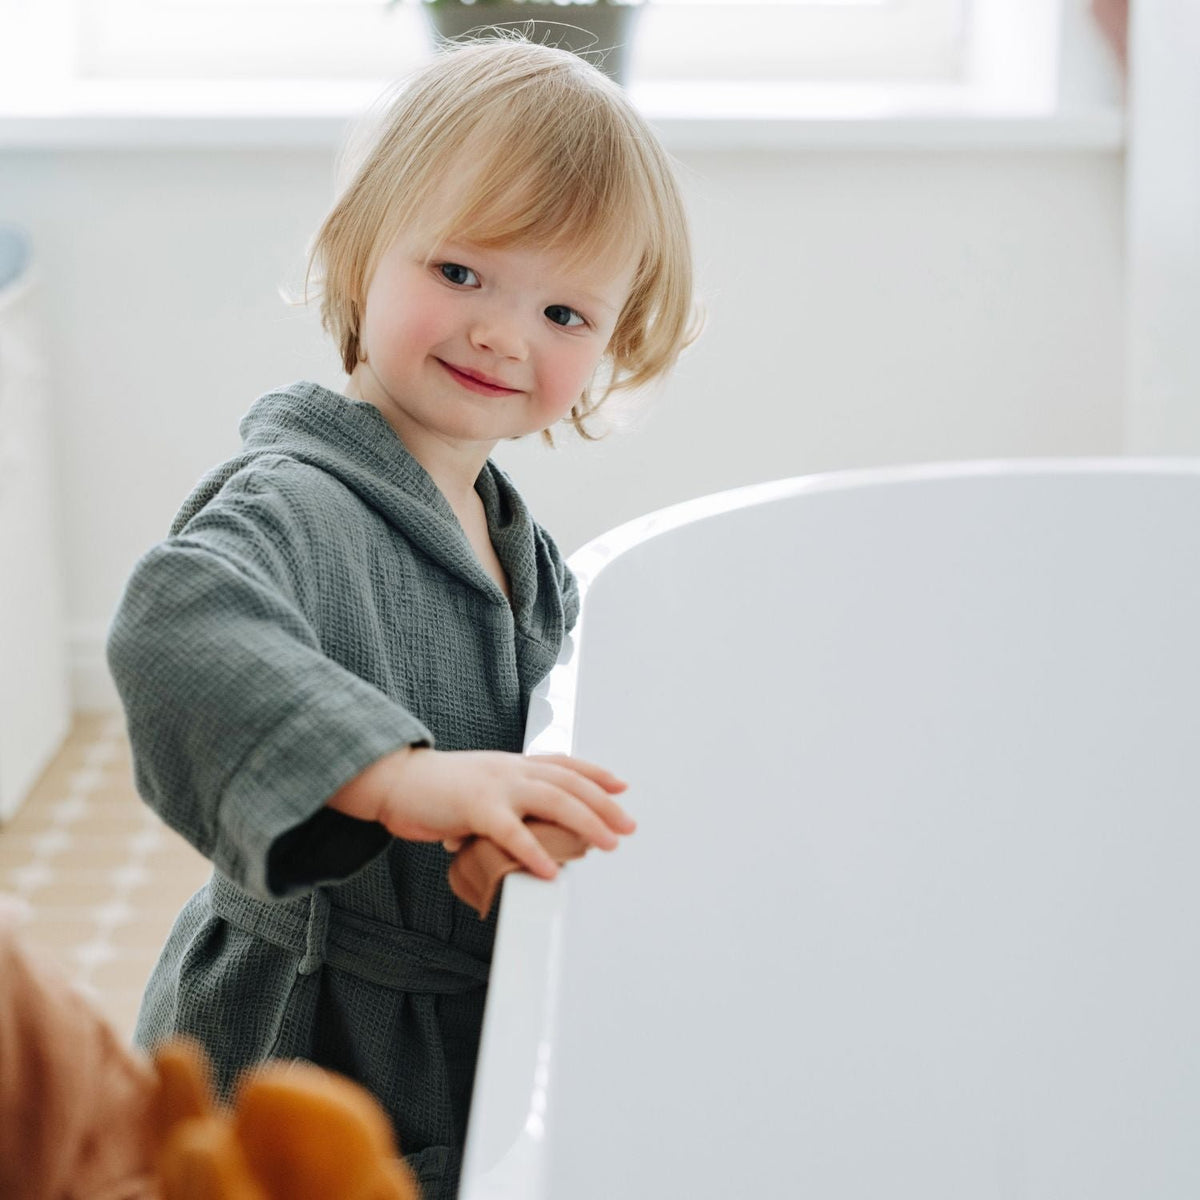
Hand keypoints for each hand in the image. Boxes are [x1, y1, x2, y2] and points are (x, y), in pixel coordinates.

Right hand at [328, 748, 634, 878]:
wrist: (393, 780)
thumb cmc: (432, 789)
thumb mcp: (476, 787)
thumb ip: (501, 806)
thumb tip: (520, 834)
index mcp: (511, 764)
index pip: (563, 763)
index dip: (595, 773)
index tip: (621, 785)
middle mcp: (510, 769)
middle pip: (569, 783)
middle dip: (604, 804)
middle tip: (628, 825)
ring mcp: (496, 786)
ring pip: (554, 800)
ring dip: (586, 823)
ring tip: (607, 844)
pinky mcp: (475, 808)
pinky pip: (512, 832)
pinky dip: (534, 852)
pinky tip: (550, 870)